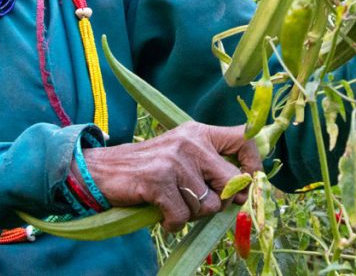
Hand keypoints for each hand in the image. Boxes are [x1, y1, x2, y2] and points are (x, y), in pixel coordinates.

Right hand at [81, 122, 261, 231]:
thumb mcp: (182, 153)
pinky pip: (183, 217)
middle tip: (197, 202)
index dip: (253, 164)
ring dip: (191, 214)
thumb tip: (244, 191)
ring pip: (208, 205)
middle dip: (220, 201)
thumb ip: (211, 165)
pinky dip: (172, 222)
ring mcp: (175, 161)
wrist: (102, 170)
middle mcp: (191, 142)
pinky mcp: (159, 181)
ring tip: (172, 203)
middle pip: (231, 181)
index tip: (246, 183)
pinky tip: (161, 213)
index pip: (244, 138)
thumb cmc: (148, 167)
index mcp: (199, 132)